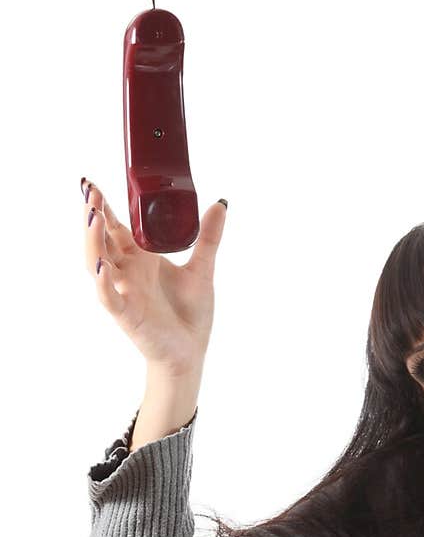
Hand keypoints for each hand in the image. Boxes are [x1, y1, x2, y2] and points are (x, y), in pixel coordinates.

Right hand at [82, 178, 226, 373]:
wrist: (190, 352)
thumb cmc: (189, 314)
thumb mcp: (202, 268)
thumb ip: (209, 237)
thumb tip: (220, 204)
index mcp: (141, 259)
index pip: (115, 227)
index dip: (104, 206)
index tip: (91, 184)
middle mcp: (127, 272)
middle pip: (101, 239)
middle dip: (93, 215)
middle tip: (89, 190)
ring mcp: (124, 292)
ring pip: (97, 263)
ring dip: (93, 241)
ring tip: (93, 217)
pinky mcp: (127, 314)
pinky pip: (109, 297)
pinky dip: (102, 282)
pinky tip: (101, 267)